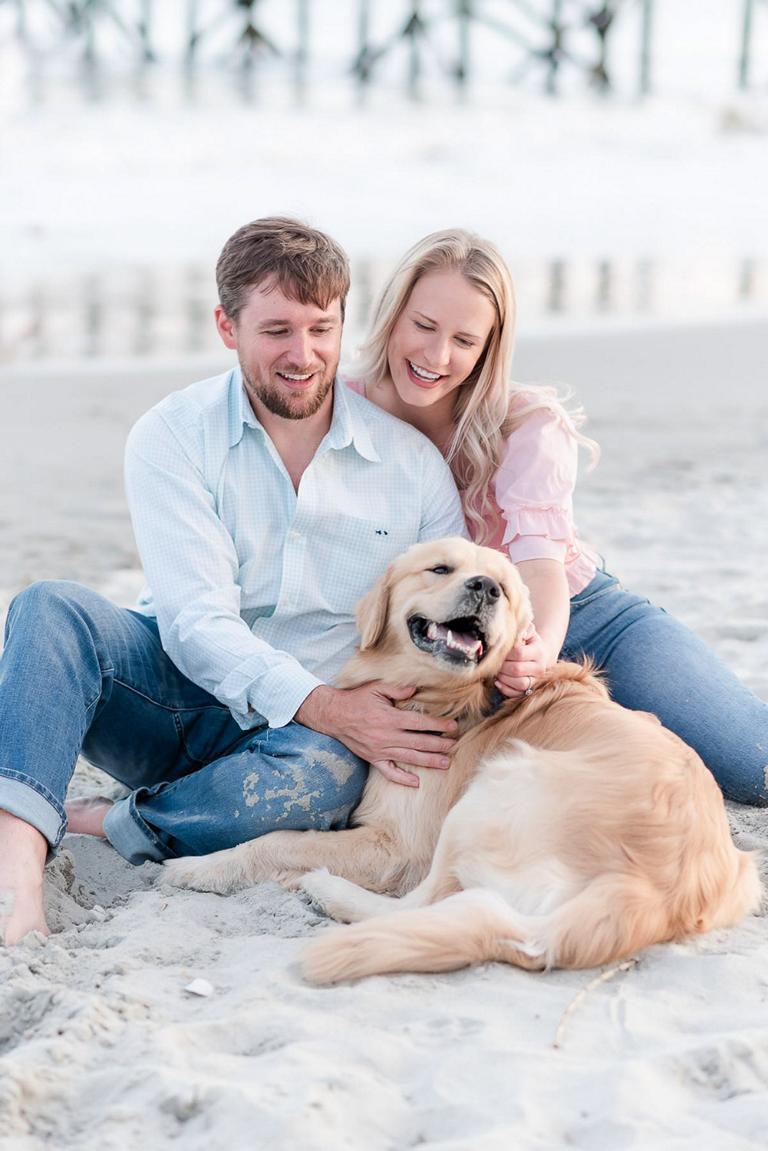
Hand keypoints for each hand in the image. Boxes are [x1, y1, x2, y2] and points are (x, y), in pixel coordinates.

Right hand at [296, 682, 457, 787]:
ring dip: (429, 761)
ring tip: (445, 763)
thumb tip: (415, 690)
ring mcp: (380, 750)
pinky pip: (389, 772)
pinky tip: (416, 782)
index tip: (453, 726)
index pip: (420, 722)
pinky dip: (402, 778)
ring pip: (409, 757)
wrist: (334, 715)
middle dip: (439, 744)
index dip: (438, 724)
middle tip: (454, 745)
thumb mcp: (376, 687)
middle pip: (419, 742)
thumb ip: (397, 689)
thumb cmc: (357, 699)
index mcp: (390, 718)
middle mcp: (387, 736)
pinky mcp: (373, 758)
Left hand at [495, 625, 551, 697]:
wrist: (541, 657)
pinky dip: (505, 689)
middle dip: (502, 666)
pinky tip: (498, 681)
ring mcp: (536, 681)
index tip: (499, 651)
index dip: (506, 653)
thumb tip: (519, 631)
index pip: (519, 653)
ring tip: (497, 671)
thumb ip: (523, 628)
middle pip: (516, 670)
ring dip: (503, 678)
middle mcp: (540, 668)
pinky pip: (516, 694)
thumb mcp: (529, 632)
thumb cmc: (530, 643)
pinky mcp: (529, 691)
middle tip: (495, 662)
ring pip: (519, 684)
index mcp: (539, 652)